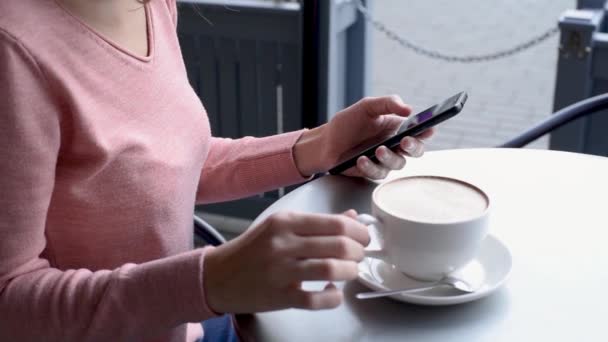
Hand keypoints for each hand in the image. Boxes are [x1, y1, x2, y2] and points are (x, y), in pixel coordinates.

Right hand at [203, 210, 369, 312]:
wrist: (217, 276)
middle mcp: (283, 243)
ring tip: (349, 272)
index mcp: (286, 221)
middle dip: (358, 252)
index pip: (336, 222)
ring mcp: (281, 271)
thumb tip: (352, 217)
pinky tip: (333, 292)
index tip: (363, 237)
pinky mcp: (280, 296)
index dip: (358, 231)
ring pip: (332, 269)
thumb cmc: (252, 249)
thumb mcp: (280, 226)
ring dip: (350, 272)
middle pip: (339, 245)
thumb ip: (316, 222)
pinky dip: (334, 298)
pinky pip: (317, 299)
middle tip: (359, 255)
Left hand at [294, 95, 433, 178]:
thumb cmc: (346, 123)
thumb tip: (409, 109)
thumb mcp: (366, 107)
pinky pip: (378, 173)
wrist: (324, 142)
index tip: (427, 129)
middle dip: (414, 147)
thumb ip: (388, 103)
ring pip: (398, 164)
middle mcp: (393, 144)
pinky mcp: (372, 171)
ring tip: (378, 150)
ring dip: (390, 157)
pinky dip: (370, 167)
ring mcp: (384, 159)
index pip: (418, 130)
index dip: (427, 131)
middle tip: (405, 142)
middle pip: (415, 150)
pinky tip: (361, 159)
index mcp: (396, 128)